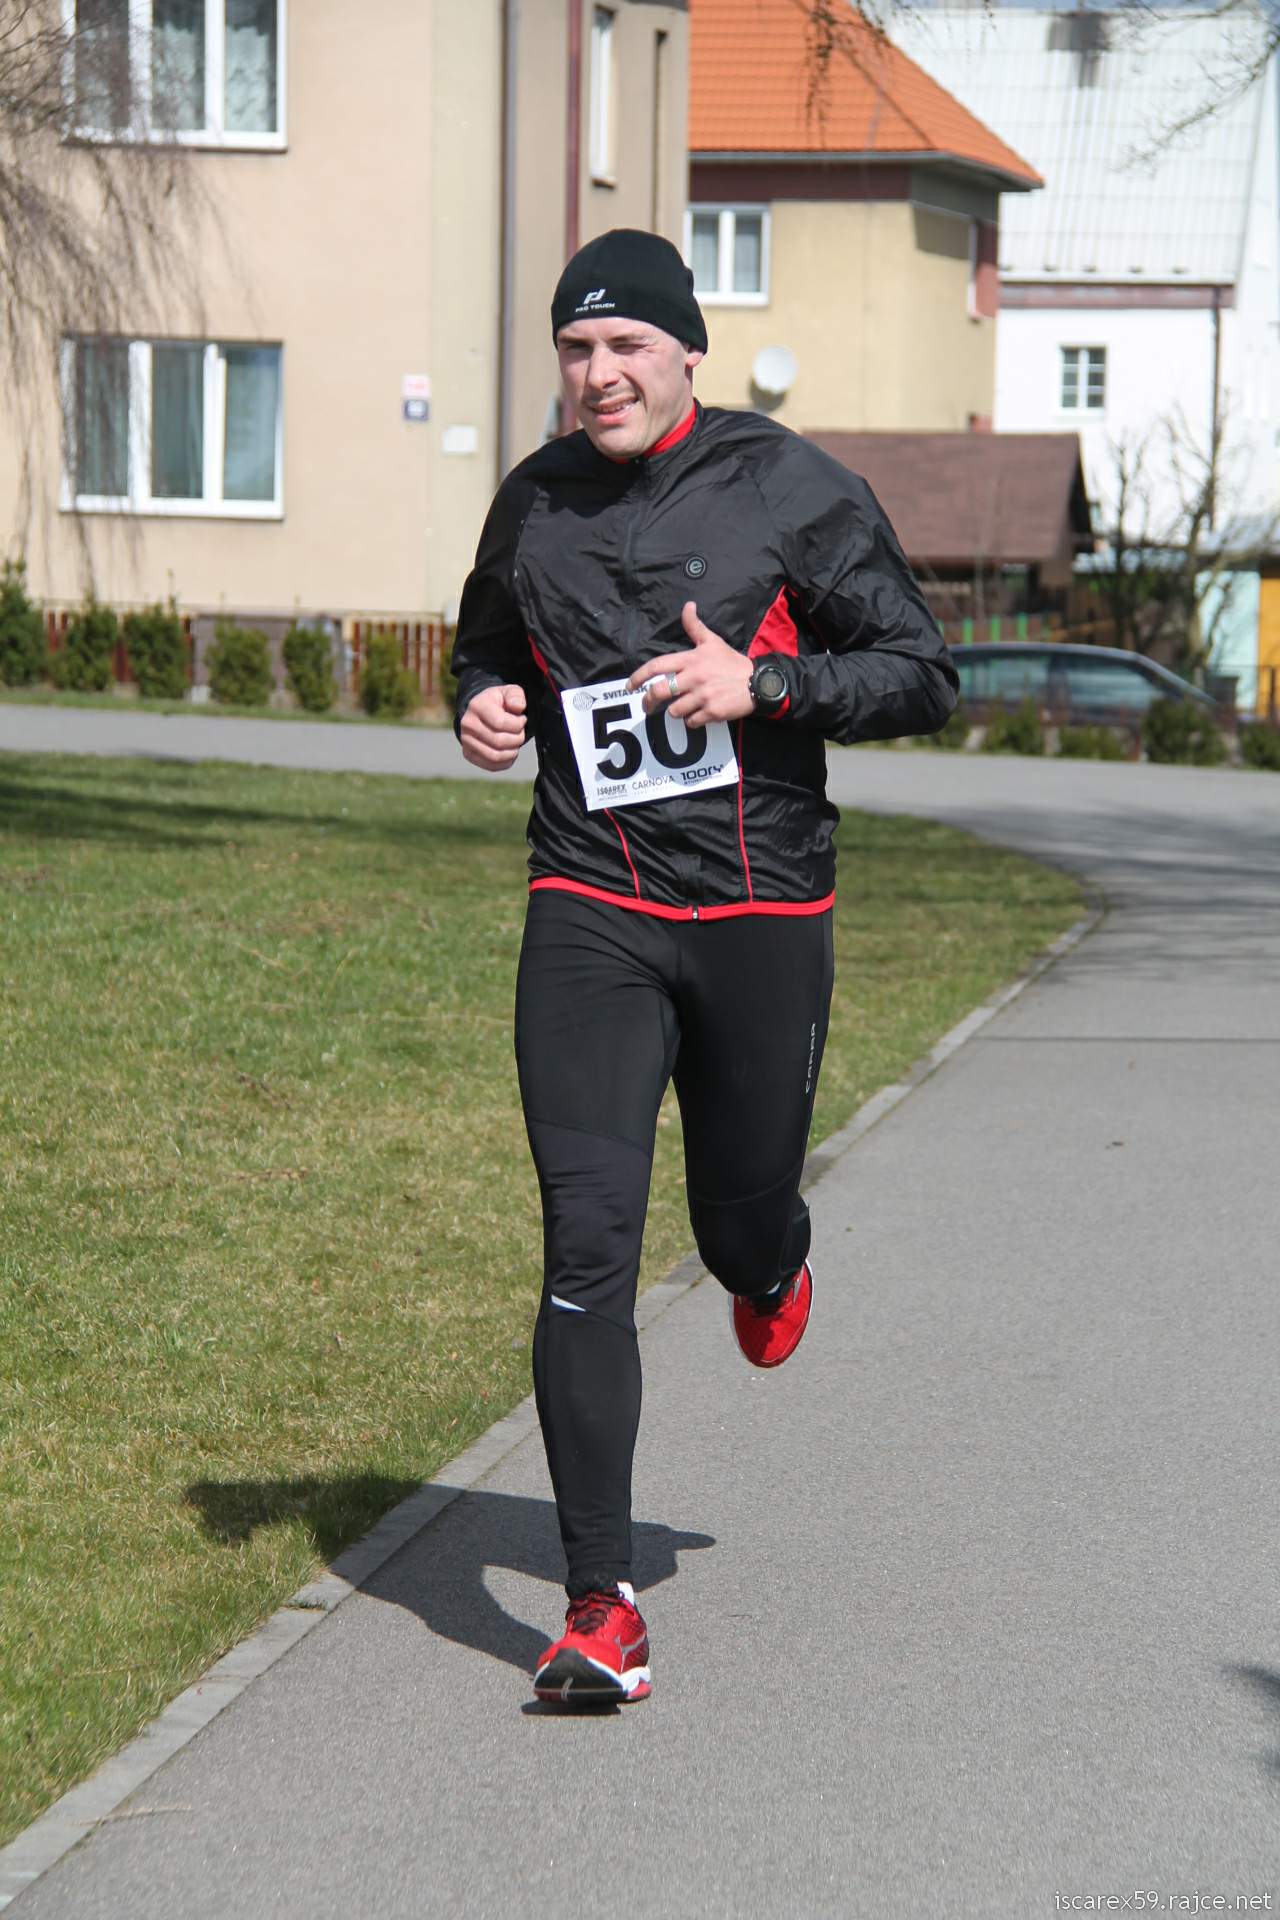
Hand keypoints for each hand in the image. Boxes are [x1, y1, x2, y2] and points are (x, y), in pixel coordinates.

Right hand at [459, 683, 526, 769]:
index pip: (500, 723)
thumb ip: (515, 696)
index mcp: (477, 706)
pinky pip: (491, 766)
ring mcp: (466, 741)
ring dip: (512, 752)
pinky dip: (506, 762)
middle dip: (517, 739)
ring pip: (495, 756)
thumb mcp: (508, 692)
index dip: (518, 724)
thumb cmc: (499, 702)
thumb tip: (518, 708)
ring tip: (516, 743)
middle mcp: (467, 724)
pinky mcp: (468, 754)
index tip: (522, 719)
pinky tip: (510, 752)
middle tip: (521, 733)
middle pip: (499, 741)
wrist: (481, 712)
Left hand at [628, 602, 753, 726]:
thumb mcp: (713, 642)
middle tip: (648, 706)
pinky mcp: (712, 712)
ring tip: (684, 707)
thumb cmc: (732, 663)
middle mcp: (694, 677)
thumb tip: (688, 606)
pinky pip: (691, 722)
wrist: (758, 682)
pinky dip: (691, 721)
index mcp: (691, 660)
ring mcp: (702, 696)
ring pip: (674, 710)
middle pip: (659, 692)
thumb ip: (695, 626)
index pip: (657, 666)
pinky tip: (698, 714)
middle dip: (649, 702)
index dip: (639, 676)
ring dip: (676, 711)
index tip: (631, 686)